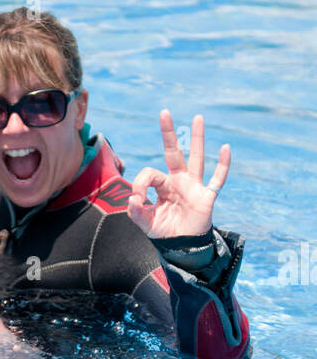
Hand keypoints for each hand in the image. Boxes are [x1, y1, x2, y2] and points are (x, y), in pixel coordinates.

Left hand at [127, 111, 229, 238]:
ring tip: (197, 117)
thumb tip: (132, 199)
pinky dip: (223, 164)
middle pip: (174, 152)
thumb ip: (136, 212)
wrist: (183, 246)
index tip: (137, 200)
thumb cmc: (165, 231)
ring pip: (196, 158)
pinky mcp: (207, 196)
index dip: (140, 184)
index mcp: (162, 185)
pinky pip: (217, 178)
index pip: (150, 173)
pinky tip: (226, 148)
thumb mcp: (145, 223)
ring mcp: (194, 186)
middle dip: (168, 134)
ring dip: (197, 138)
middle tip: (164, 112)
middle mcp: (178, 180)